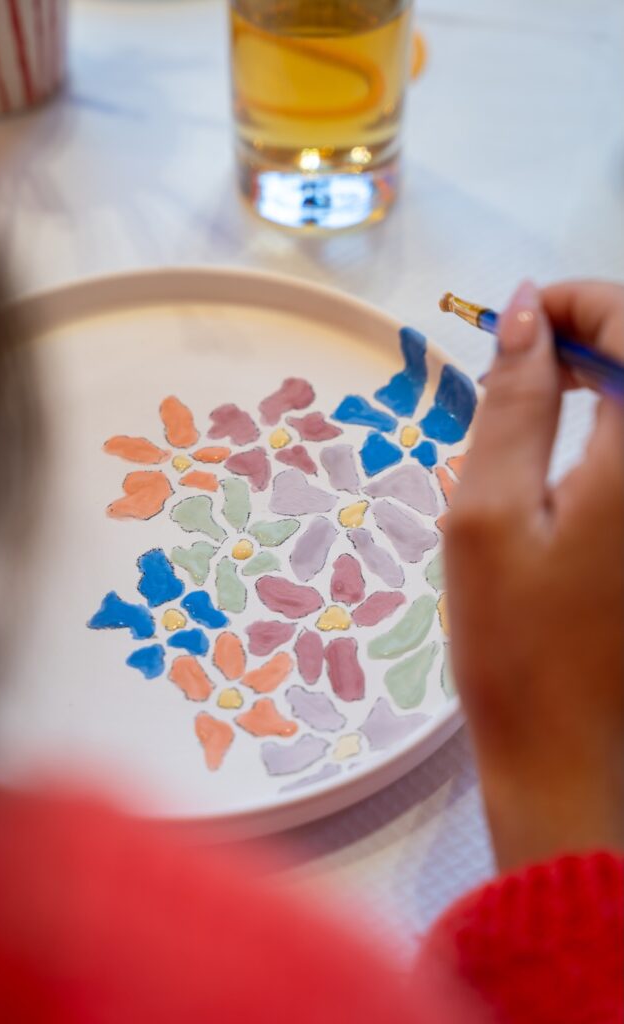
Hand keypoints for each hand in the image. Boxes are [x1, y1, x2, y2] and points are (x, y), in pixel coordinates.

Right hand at [445, 280, 623, 871]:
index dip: (581, 300)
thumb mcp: (488, 510)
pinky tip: (576, 442)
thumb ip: (511, 401)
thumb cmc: (513, 639)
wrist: (563, 745)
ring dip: (607, 376)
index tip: (517, 319)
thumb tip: (524, 312)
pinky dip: (617, 422)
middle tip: (521, 358)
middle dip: (593, 333)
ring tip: (539, 395)